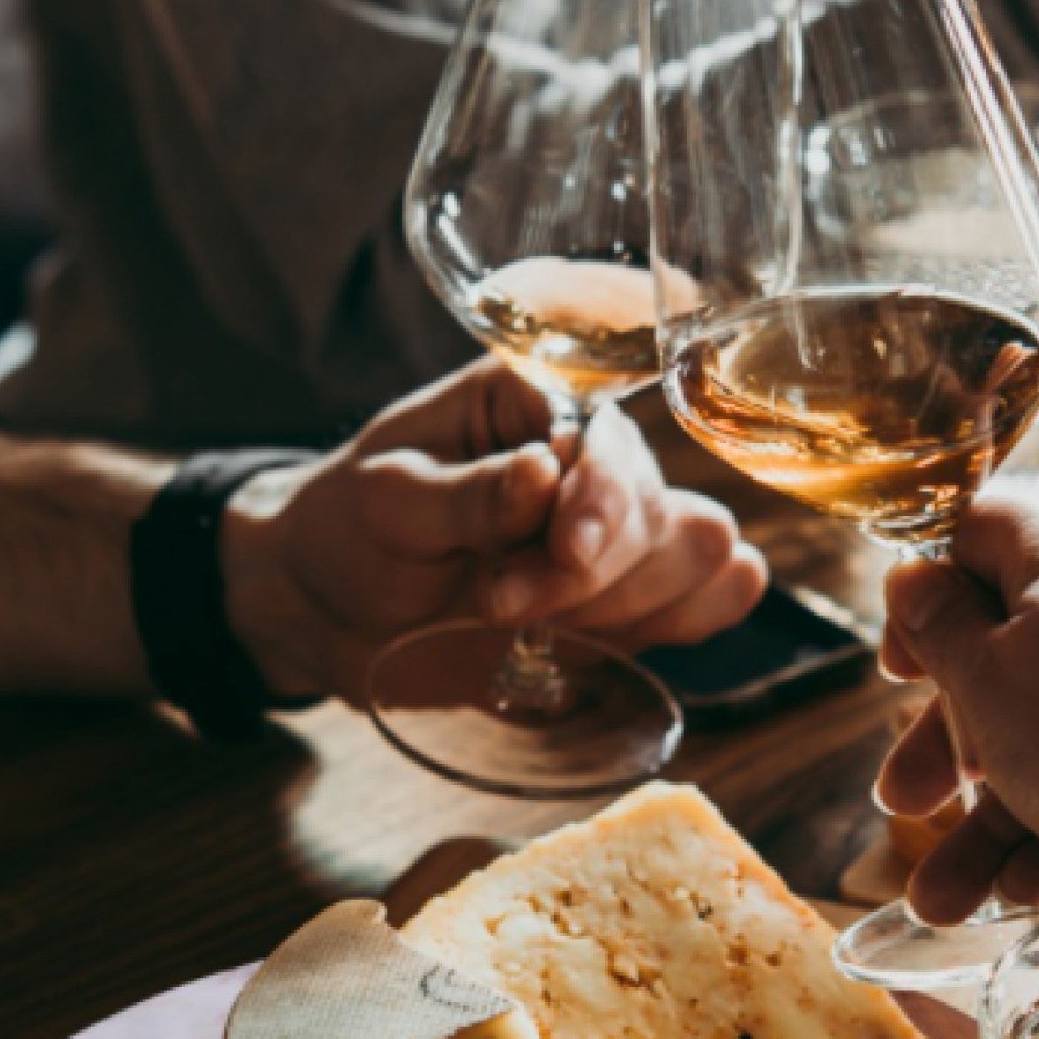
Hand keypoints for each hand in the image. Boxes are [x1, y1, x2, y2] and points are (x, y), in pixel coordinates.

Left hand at [221, 358, 766, 704]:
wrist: (332, 608)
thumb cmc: (351, 528)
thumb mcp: (386, 499)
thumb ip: (468, 492)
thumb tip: (546, 471)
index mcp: (540, 402)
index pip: (618, 443)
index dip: (602, 504)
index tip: (563, 554)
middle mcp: (597, 458)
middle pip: (675, 512)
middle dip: (597, 576)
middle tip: (498, 600)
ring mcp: (623, 532)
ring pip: (705, 559)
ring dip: (623, 608)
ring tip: (522, 618)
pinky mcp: (629, 600)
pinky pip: (707, 605)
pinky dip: (671, 627)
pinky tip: (596, 636)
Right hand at [876, 493, 1038, 931]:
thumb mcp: (984, 677)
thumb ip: (938, 624)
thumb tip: (911, 578)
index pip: (981, 533)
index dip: (927, 589)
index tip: (902, 663)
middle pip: (1002, 658)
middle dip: (940, 745)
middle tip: (902, 798)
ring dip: (982, 824)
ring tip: (940, 900)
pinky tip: (1021, 890)